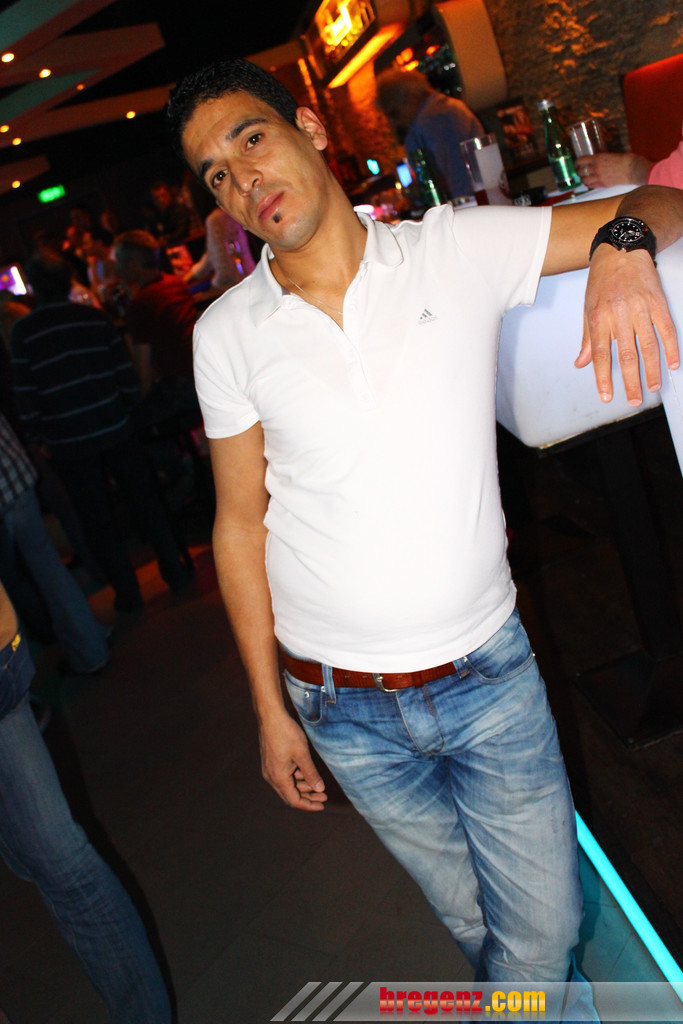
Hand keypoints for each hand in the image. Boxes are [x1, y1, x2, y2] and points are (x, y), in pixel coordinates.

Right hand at [259, 712, 326, 810]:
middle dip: (307, 797)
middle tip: (323, 796)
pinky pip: (284, 776)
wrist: (270, 716)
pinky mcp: (271, 761)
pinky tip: (307, 772)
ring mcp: (270, 769)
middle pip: (290, 795)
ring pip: (287, 785)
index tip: (322, 804)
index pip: (294, 800)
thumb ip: (311, 773)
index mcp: (278, 778)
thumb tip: (319, 789)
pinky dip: (296, 777)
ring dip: (302, 786)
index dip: (309, 805)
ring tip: (318, 784)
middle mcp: (271, 777)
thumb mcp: (302, 754)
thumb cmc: (286, 733)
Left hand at [575, 152, 651, 189]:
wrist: (634, 169)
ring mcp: (599, 178)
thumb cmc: (627, 159)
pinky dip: (589, 185)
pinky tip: (591, 183)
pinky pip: (592, 186)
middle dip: (579, 172)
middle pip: (581, 172)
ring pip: (584, 181)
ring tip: (584, 178)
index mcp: (598, 158)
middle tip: (580, 171)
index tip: (577, 164)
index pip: (581, 161)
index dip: (577, 163)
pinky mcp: (604, 185)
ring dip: (583, 179)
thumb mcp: (612, 154)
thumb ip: (603, 158)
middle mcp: (596, 168)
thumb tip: (598, 159)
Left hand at [575, 246, 678, 404]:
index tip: (606, 396)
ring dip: (651, 369)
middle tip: (633, 400)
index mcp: (599, 318)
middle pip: (626, 354)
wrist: (621, 249)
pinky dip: (671, 348)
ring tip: (651, 387)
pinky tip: (672, 363)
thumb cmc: (601, 280)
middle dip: (630, 380)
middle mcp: (619, 314)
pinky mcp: (658, 302)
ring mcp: (640, 308)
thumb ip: (587, 339)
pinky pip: (666, 329)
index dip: (603, 377)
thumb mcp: (587, 308)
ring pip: (648, 345)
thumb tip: (581, 363)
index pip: (601, 354)